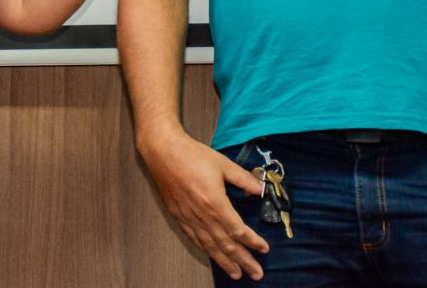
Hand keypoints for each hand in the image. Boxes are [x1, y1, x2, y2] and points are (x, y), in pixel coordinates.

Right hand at [140, 129, 267, 280]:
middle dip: (243, 260)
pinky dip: (205, 250)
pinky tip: (212, 255)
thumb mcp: (223, 163)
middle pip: (226, 244)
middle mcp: (202, 215)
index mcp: (215, 202)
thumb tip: (261, 188)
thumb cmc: (192, 155)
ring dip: (225, 262)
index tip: (264, 249)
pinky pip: (194, 238)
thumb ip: (243, 178)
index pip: (238, 230)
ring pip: (210, 246)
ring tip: (237, 274)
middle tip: (256, 274)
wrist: (163, 152)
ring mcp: (189, 217)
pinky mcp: (178, 215)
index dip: (253, 242)